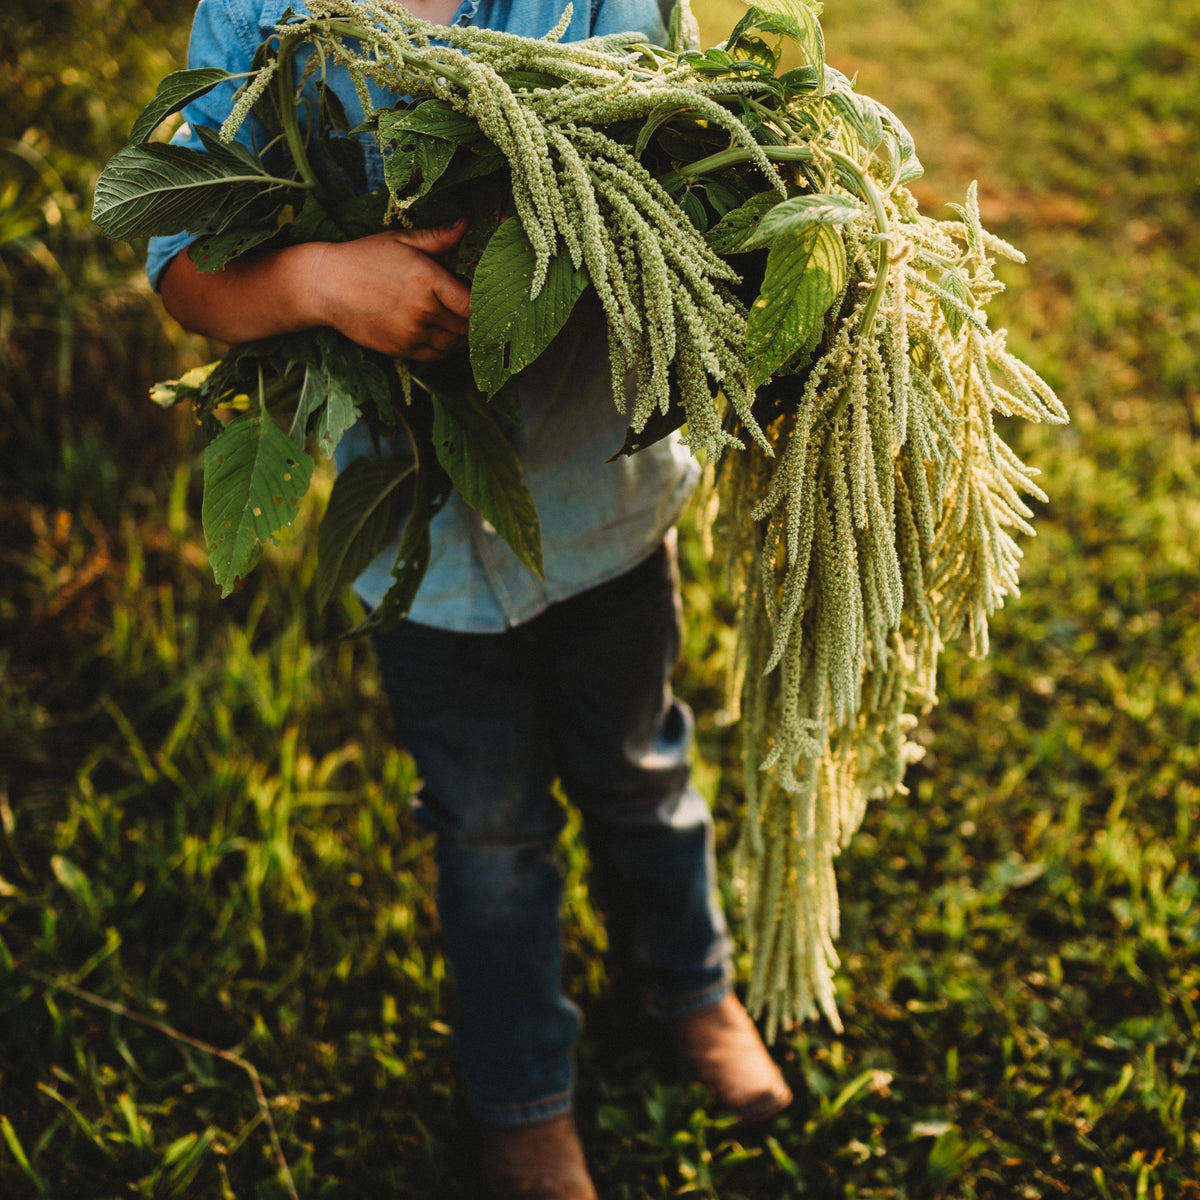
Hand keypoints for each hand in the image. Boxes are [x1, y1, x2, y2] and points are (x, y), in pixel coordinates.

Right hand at [303, 221, 470, 360]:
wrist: (325, 287)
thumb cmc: (363, 258)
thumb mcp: (400, 240)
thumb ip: (437, 237)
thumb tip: (465, 224)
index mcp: (426, 280)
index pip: (472, 303)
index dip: (483, 302)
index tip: (483, 295)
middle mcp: (422, 311)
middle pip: (467, 326)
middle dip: (473, 319)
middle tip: (470, 307)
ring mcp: (412, 334)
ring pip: (454, 344)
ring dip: (459, 334)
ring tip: (454, 318)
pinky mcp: (401, 351)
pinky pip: (436, 355)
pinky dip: (443, 347)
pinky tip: (438, 331)